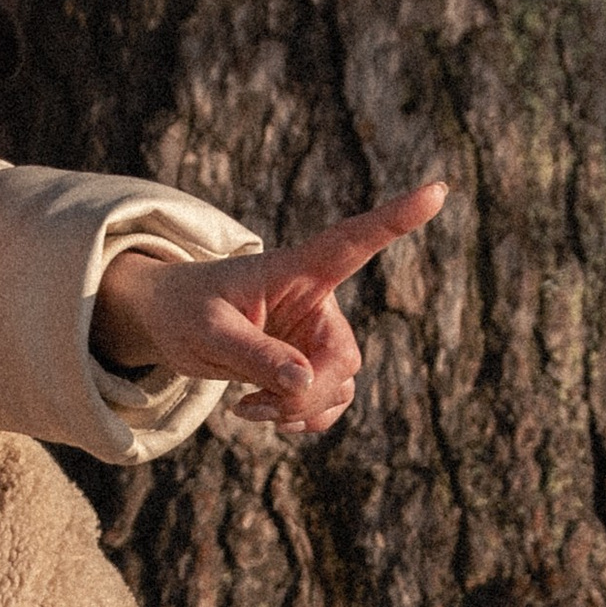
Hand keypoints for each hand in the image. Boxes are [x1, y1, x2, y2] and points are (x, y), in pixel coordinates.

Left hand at [91, 181, 447, 431]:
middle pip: (342, 358)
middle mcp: (316, 301)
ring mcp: (315, 336)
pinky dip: (302, 417)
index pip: (354, 240)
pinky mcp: (307, 364)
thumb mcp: (207, 330)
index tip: (438, 190)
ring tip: (249, 407)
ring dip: (300, 408)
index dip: (397, 217)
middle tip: (254, 405)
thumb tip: (304, 384)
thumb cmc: (184, 309)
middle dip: (306, 392)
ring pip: (339, 385)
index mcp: (295, 270)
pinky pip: (328, 401)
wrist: (167, 322)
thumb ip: (253, 354)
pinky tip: (266, 414)